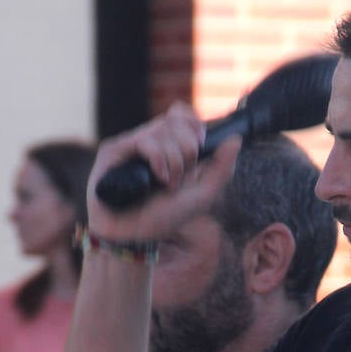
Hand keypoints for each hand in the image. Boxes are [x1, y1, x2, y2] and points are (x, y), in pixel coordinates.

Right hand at [87, 104, 240, 242]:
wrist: (135, 237)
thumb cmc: (164, 217)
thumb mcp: (202, 195)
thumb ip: (222, 169)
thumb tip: (236, 139)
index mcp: (168, 146)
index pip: (181, 114)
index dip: (194, 124)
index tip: (201, 145)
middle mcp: (149, 141)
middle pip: (177, 120)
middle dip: (189, 149)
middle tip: (184, 176)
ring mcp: (131, 144)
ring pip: (163, 129)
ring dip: (175, 159)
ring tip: (169, 184)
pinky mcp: (114, 150)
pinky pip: (145, 140)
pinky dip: (159, 159)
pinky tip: (158, 179)